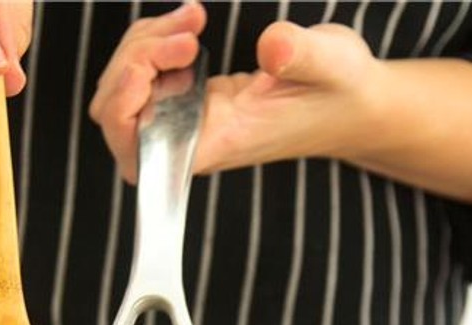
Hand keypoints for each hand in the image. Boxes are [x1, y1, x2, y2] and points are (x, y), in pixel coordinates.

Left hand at [90, 7, 471, 207]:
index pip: (139, 154)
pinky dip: (157, 40)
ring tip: (190, 22)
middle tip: (185, 32)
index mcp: (219, 140)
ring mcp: (189, 115)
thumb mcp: (333, 62)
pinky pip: (147, 72)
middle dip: (133, 61)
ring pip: (125, 89)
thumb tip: (273, 46)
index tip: (146, 69)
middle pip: (116, 115)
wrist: (355, 103)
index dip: (123, 115)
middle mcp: (195, 134)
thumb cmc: (344, 92)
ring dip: (145, 44)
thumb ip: (303, 54)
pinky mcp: (192, 95)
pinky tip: (189, 25)